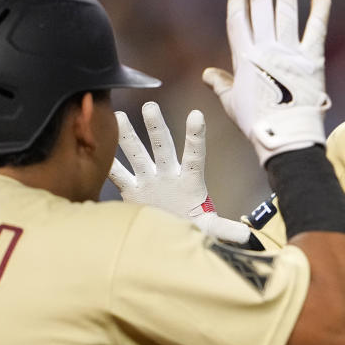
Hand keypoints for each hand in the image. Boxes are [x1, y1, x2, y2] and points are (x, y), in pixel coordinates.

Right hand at [108, 102, 251, 244]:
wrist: (174, 239)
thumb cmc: (195, 229)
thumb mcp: (210, 229)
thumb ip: (225, 229)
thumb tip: (248, 236)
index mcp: (190, 182)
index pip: (195, 155)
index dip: (195, 137)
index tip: (197, 115)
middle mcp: (169, 175)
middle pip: (162, 147)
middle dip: (156, 127)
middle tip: (150, 105)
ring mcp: (150, 181)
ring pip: (137, 154)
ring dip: (128, 136)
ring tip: (119, 115)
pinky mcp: (133, 191)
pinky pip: (119, 174)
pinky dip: (108, 164)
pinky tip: (96, 146)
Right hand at [202, 0, 331, 165]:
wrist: (286, 134)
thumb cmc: (257, 122)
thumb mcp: (232, 103)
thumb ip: (220, 84)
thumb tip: (207, 74)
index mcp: (244, 58)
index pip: (238, 23)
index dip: (238, 5)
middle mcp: (266, 50)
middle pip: (261, 11)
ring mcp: (290, 52)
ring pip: (286, 13)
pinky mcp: (312, 59)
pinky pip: (316, 29)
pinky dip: (319, 11)